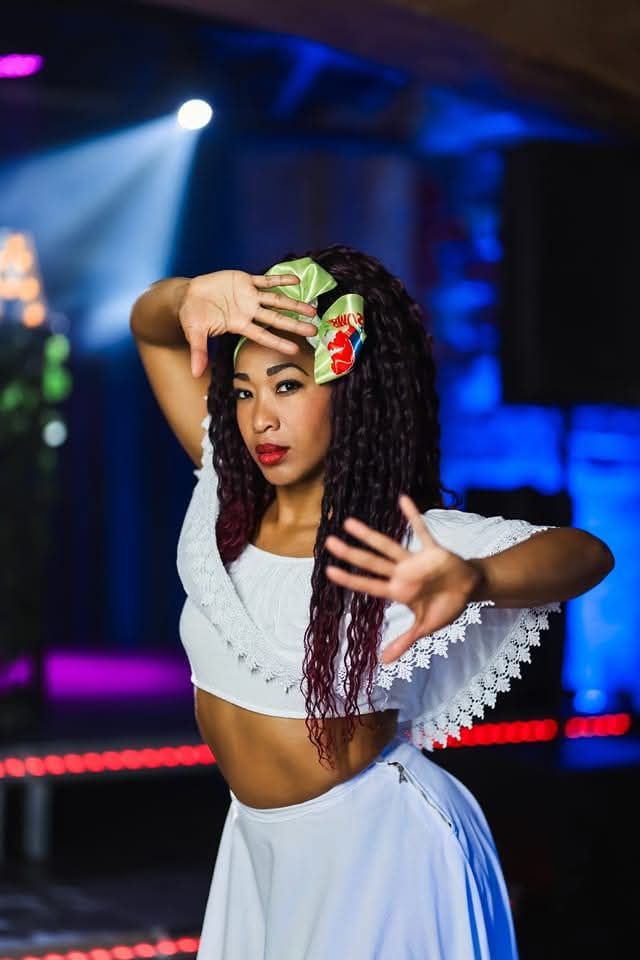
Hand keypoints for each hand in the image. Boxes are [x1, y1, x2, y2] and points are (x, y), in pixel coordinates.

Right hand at [178, 269, 318, 376]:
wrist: (189, 296)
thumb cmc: (193, 317)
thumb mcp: (194, 334)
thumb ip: (199, 352)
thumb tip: (195, 373)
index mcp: (239, 325)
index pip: (263, 336)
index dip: (278, 342)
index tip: (295, 349)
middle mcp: (248, 312)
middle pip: (276, 319)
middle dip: (294, 324)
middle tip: (314, 330)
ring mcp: (249, 297)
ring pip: (276, 300)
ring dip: (294, 304)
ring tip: (312, 309)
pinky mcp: (245, 281)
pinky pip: (266, 280)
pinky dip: (280, 279)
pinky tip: (296, 281)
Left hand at [324, 494, 481, 663]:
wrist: (470, 589)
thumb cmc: (445, 606)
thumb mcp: (425, 627)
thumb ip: (404, 641)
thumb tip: (383, 661)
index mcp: (398, 591)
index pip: (368, 585)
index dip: (349, 579)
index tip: (328, 570)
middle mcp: (402, 573)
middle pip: (371, 562)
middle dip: (350, 553)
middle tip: (328, 541)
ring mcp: (415, 560)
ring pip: (388, 546)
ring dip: (369, 535)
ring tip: (349, 522)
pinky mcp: (433, 550)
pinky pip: (422, 531)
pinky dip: (413, 516)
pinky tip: (402, 499)